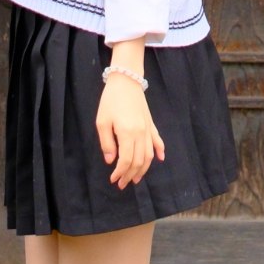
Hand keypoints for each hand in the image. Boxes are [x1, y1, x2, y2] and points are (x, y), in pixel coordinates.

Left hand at [95, 72, 165, 189]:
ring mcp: (148, 128)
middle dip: (130, 175)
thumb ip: (107, 143)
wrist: (126, 79)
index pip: (126, 160)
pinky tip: (160, 158)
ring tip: (136, 178)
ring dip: (144, 169)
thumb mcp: (102, 121)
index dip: (120, 172)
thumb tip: (111, 160)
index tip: (113, 179)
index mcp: (128, 133)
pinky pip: (157, 140)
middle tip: (122, 184)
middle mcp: (141, 133)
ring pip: (149, 154)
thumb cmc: (111, 100)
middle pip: (139, 161)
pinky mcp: (151, 123)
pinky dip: (160, 150)